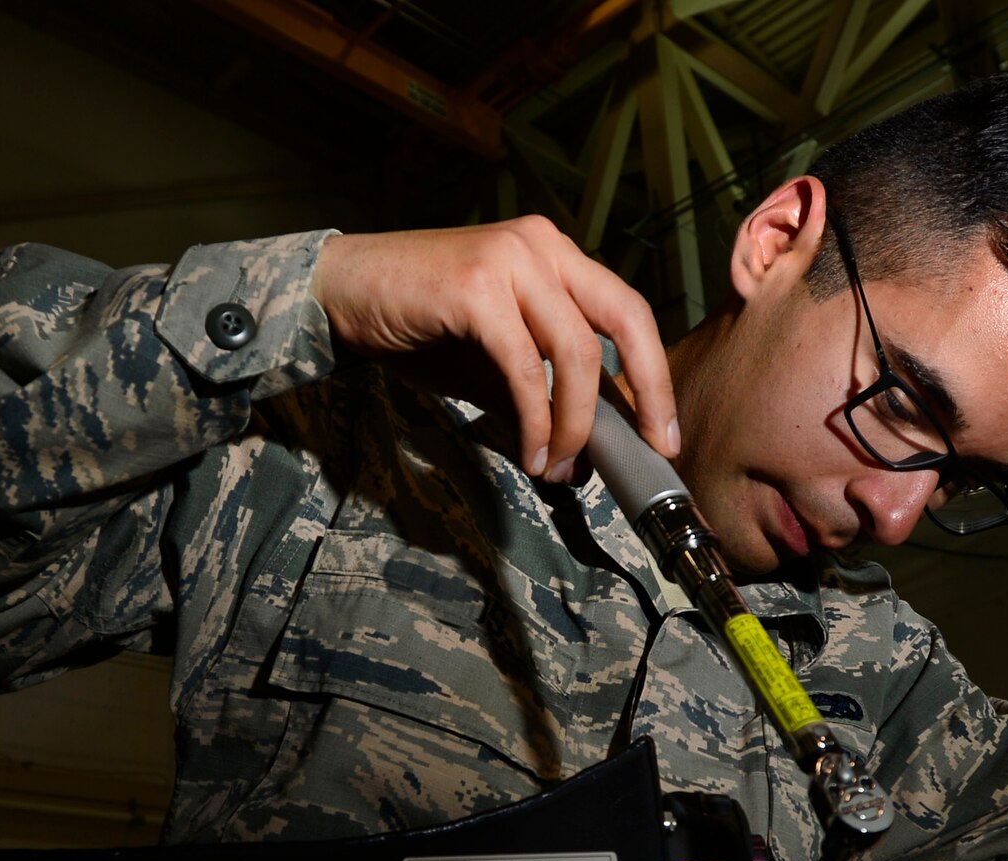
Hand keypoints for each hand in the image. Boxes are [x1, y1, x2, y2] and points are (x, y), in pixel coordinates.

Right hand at [311, 219, 678, 480]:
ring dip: (575, 422)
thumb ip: (544, 393)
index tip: (663, 435)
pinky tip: (529, 451)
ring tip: (558, 465)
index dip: (655, 377)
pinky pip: (525, 366)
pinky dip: (535, 419)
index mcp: (557, 256)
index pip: (629, 313)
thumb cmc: (421, 324)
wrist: (344, 293)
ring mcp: (511, 260)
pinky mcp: (476, 287)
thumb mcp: (497, 360)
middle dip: (650, 392)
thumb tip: (582, 456)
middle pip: (627, 319)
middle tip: (651, 450)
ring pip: (577, 351)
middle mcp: (542, 246)